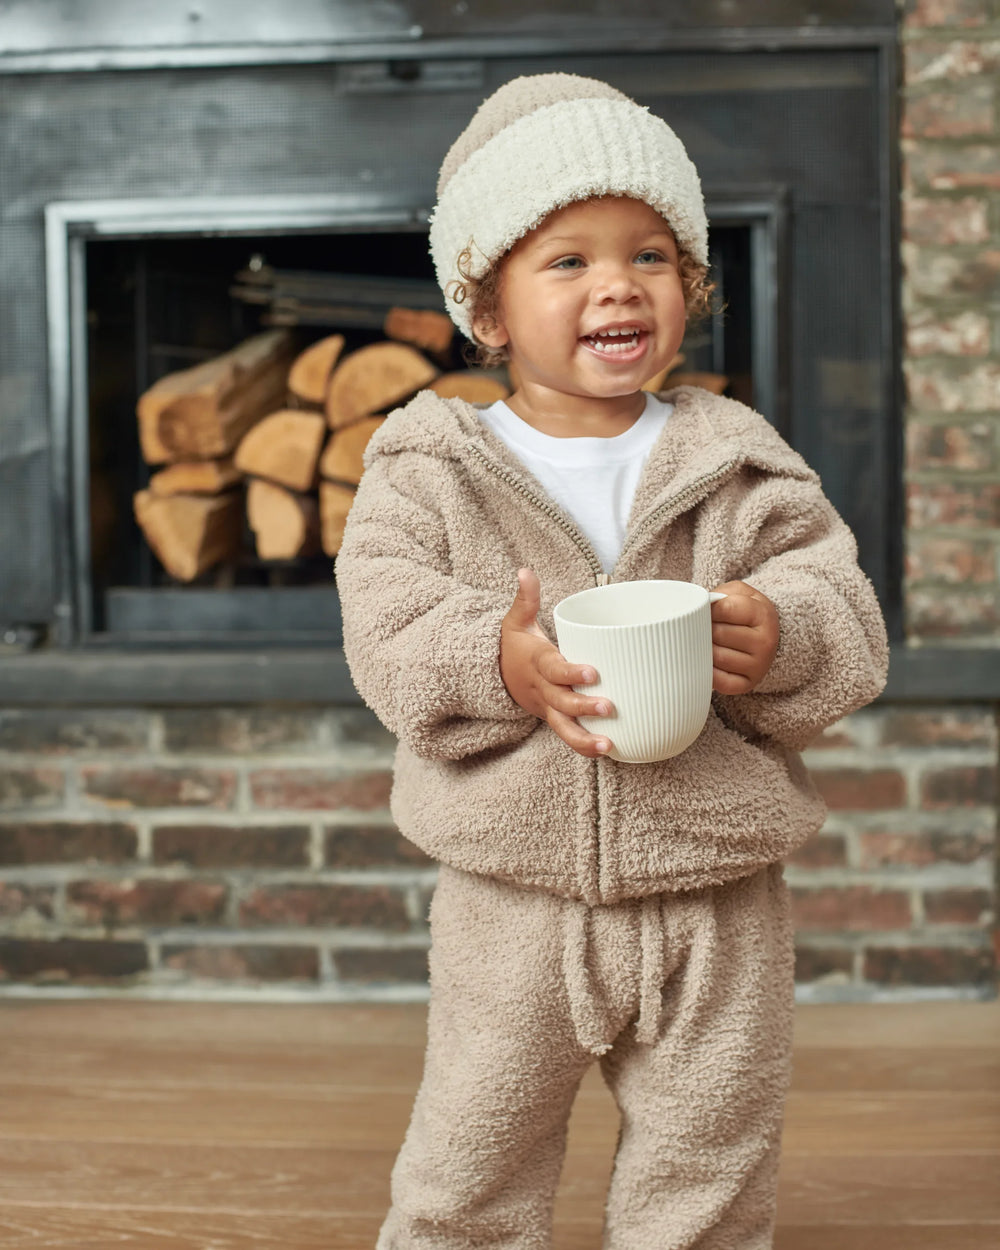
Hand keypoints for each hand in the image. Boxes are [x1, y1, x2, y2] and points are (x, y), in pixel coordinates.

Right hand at [500, 569, 614, 756]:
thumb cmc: (513, 646)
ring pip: (563, 728)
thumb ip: (526, 598)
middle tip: (609, 708)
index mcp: (537, 663)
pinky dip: (585, 747)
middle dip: (584, 707)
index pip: (554, 668)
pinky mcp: (552, 719)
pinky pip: (567, 736)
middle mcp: (542, 689)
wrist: (494, 677)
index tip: (592, 673)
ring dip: (584, 739)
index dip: (571, 672)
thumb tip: (525, 571)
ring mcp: (547, 708)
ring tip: (608, 745)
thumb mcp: (515, 621)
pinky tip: (611, 750)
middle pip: (562, 702)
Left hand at [710, 580, 779, 693]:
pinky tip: (706, 661)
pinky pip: (719, 681)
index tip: (706, 610)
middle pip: (719, 634)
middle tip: (700, 626)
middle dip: (703, 628)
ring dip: (702, 649)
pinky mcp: (747, 684)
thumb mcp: (739, 593)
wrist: (764, 636)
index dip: (708, 608)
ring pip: (716, 657)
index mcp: (763, 615)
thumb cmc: (744, 612)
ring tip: (702, 642)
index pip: (726, 609)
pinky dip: (707, 671)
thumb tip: (695, 608)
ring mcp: (758, 665)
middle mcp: (765, 642)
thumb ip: (720, 594)